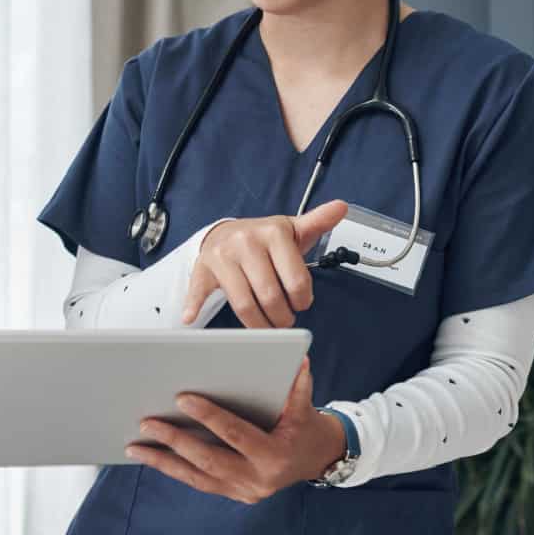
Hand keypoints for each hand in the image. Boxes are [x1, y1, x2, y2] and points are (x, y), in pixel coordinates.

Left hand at [125, 358, 344, 503]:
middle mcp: (257, 480)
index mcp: (273, 456)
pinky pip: (199, 482)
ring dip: (163, 462)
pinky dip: (174, 469)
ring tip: (134, 446)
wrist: (316, 459)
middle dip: (174, 441)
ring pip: (196, 477)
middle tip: (146, 423)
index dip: (208, 416)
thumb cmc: (305, 427)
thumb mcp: (305, 408)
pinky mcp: (234, 495)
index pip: (234, 433)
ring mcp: (243, 492)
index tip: (181, 398)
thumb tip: (298, 361)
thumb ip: (299, 387)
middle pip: (208, 460)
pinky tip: (151, 457)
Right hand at [182, 200, 348, 327]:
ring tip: (267, 327)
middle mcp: (246, 241)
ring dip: (259, 325)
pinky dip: (194, 307)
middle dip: (282, 318)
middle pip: (271, 297)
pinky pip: (199, 292)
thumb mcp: (292, 229)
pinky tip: (192, 319)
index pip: (296, 282)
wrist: (225, 233)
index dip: (302, 301)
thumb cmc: (264, 238)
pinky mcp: (203, 269)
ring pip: (244, 304)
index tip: (301, 304)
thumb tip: (341, 207)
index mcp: (273, 232)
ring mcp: (222, 256)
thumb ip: (318, 222)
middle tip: (284, 320)